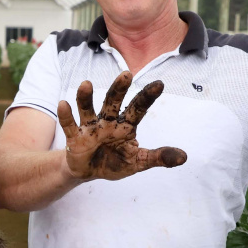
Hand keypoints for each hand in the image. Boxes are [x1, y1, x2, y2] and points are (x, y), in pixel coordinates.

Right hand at [57, 71, 186, 180]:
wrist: (89, 173)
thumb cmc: (115, 162)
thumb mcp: (138, 161)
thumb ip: (158, 157)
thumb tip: (184, 157)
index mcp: (125, 126)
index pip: (138, 108)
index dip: (147, 97)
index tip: (159, 84)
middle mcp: (108, 121)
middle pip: (112, 102)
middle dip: (118, 89)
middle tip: (126, 74)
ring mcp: (90, 127)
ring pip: (88, 109)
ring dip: (86, 97)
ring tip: (86, 84)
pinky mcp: (75, 137)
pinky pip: (70, 125)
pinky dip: (66, 115)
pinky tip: (63, 104)